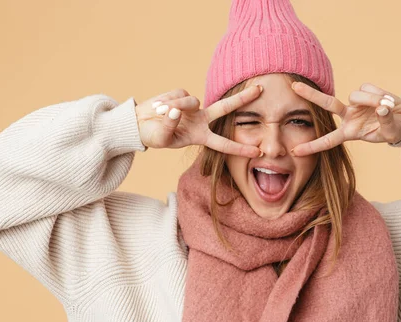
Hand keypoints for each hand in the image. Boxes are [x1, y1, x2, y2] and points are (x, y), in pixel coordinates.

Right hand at [135, 86, 263, 157]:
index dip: (240, 149)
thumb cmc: (153, 136)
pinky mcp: (182, 95)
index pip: (224, 144)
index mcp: (200, 136)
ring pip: (191, 102)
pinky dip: (166, 101)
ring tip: (159, 112)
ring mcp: (193, 107)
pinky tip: (158, 106)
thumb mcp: (162, 138)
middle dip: (243, 98)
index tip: (258, 152)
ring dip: (174, 107)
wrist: (139, 124)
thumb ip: (170, 126)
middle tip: (261, 89)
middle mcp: (201, 120)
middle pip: (226, 108)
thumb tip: (176, 111)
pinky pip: (178, 95)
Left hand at [289, 82, 400, 155]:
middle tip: (294, 86)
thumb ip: (386, 121)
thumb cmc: (394, 129)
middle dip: (311, 94)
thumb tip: (381, 108)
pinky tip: (386, 100)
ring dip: (372, 100)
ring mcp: (355, 103)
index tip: (295, 151)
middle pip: (328, 104)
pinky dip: (380, 94)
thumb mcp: (391, 132)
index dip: (312, 146)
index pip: (328, 141)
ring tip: (387, 107)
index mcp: (350, 132)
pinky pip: (368, 88)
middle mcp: (348, 116)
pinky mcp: (364, 91)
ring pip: (356, 95)